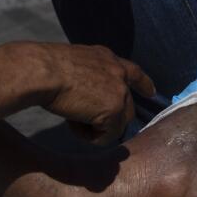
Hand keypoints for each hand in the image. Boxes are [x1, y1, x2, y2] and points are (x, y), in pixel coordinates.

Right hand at [40, 43, 155, 144]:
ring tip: (74, 120)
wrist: (45, 71)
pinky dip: (90, 137)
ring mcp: (119, 92)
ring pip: (119, 124)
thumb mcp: (75, 65)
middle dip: (113, 118)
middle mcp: (118, 73)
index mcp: (107, 59)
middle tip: (87, 122)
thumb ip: (89, 76)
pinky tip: (74, 125)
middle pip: (127, 106)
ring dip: (98, 128)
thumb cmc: (48, 68)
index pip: (134, 72)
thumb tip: (85, 95)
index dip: (143, 84)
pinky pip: (107, 136)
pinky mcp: (114, 111)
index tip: (151, 92)